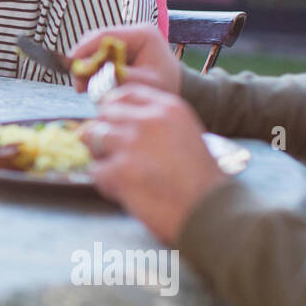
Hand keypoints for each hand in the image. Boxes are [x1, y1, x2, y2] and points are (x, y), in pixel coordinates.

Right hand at [69, 24, 181, 95]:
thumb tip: (91, 77)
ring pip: (94, 47)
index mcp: (142, 34)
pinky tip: (91, 83)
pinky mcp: (120, 46)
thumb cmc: (166, 86)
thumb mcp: (145, 84)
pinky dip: (92, 68)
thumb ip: (119, 78)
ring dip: (86, 66)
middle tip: (78, 85)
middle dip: (83, 61)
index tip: (72, 68)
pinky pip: (98, 53)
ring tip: (84, 87)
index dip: (84, 50)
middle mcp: (133, 31)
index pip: (105, 36)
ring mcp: (126, 37)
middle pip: (96, 40)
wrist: (178, 86)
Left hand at [78, 84, 228, 243]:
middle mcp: (148, 119)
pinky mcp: (120, 170)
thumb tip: (120, 123)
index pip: (125, 93)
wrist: (211, 212)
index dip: (113, 108)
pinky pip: (96, 170)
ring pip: (93, 136)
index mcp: (168, 108)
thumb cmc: (202, 180)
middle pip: (105, 113)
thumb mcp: (187, 134)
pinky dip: (106, 182)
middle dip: (104, 131)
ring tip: (119, 172)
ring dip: (100, 155)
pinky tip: (125, 191)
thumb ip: (157, 124)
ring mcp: (132, 143)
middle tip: (113, 152)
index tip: (113, 122)